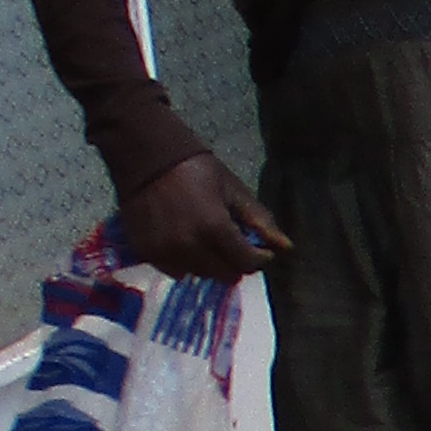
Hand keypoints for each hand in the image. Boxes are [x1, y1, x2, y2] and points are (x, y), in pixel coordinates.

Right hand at [127, 151, 284, 278]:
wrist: (145, 156)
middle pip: (225, 274)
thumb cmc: (195, 169)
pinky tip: (186, 242)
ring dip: (211, 263)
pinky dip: (186, 262)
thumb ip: (259, 220)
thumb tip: (286, 247)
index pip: (247, 264)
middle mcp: (189, 246)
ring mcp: (166, 252)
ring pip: (201, 274)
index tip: (259, 249)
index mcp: (214, 228)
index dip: (259, 258)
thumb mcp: (232, 189)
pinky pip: (176, 271)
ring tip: (208, 240)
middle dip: (236, 261)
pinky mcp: (147, 253)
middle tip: (233, 243)